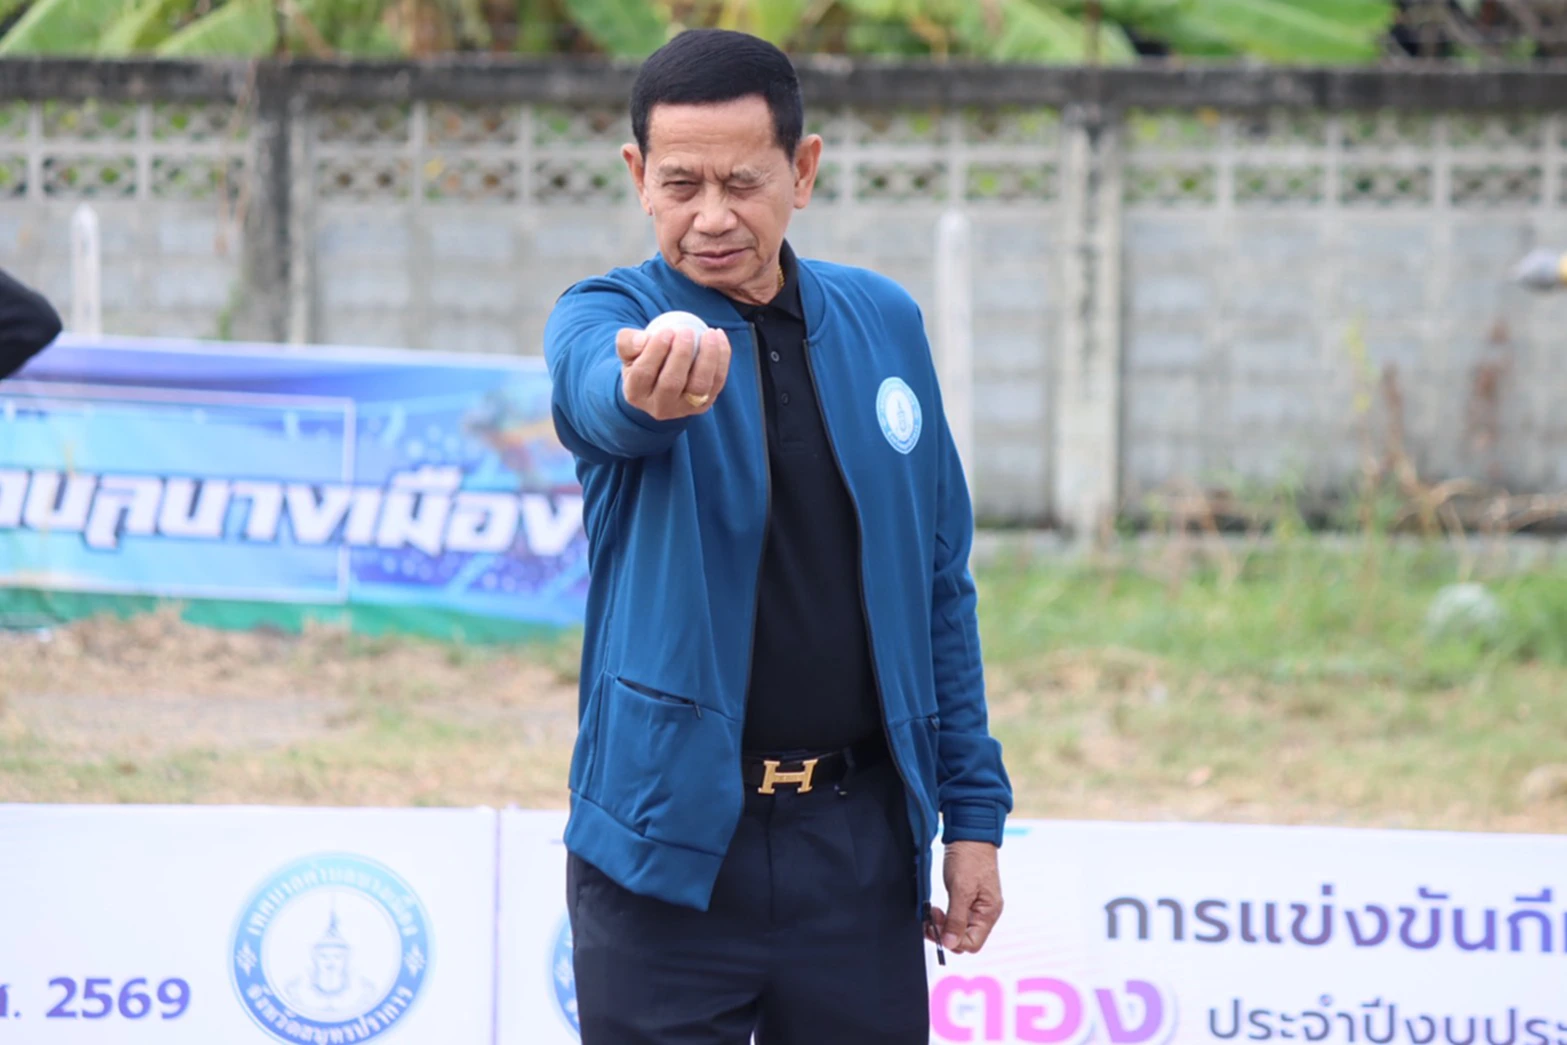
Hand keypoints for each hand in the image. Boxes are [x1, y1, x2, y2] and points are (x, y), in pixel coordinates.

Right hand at [616, 326, 731, 420]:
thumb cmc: (642, 360)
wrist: (661, 381)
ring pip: (699, 386)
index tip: (666, 330)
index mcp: (635, 394)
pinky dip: (721, 358)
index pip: (643, 374)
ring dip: (707, 358)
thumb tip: (642, 340)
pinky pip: (717, 381)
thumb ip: (628, 342)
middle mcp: (659, 407)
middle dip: (681, 355)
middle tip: (686, 331)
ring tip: (709, 333)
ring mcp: (684, 409)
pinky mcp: (705, 404)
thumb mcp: (628, 351)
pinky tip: (719, 336)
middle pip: (671, 383)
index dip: (655, 351)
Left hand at [926, 841, 1002, 954]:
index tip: (937, 930)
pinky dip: (945, 916)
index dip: (953, 941)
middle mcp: (985, 913)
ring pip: (959, 929)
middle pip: (965, 939)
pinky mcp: (968, 898)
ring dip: (943, 926)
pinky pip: (956, 917)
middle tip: (930, 921)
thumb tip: (951, 944)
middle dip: (946, 934)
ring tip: (931, 913)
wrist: (970, 834)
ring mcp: (977, 906)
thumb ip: (956, 919)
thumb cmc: (969, 858)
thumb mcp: (961, 889)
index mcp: (989, 913)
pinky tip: (936, 910)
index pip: (972, 943)